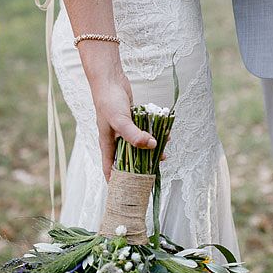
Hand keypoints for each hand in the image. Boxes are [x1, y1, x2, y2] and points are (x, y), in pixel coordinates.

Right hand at [79, 41, 156, 179]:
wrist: (109, 79)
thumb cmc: (109, 101)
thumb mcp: (121, 121)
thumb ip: (135, 135)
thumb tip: (153, 146)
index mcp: (107, 143)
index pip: (109, 168)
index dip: (116, 182)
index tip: (126, 193)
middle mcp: (114, 138)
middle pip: (128, 158)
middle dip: (141, 165)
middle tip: (154, 172)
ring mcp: (124, 128)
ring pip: (138, 144)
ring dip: (151, 147)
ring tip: (164, 153)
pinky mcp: (132, 119)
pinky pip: (144, 130)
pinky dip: (153, 132)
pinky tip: (165, 133)